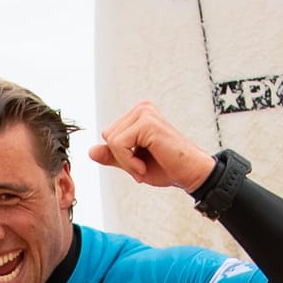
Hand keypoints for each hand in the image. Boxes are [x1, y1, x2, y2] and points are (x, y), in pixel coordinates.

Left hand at [91, 102, 216, 193]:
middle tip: (143, 167)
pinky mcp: (147, 123)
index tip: (140, 164)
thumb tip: (89, 151)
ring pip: (112, 141)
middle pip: (108, 136)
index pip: (109, 134)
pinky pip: (119, 145)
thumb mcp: (133, 163)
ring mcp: (145, 113)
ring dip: (125, 162)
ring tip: (145, 166)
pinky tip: (144, 166)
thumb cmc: (168, 168)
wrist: (192, 174)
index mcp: (139, 114)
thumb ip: (113, 156)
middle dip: (122, 158)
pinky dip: (128, 162)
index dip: (120, 156)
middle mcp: (142, 109)